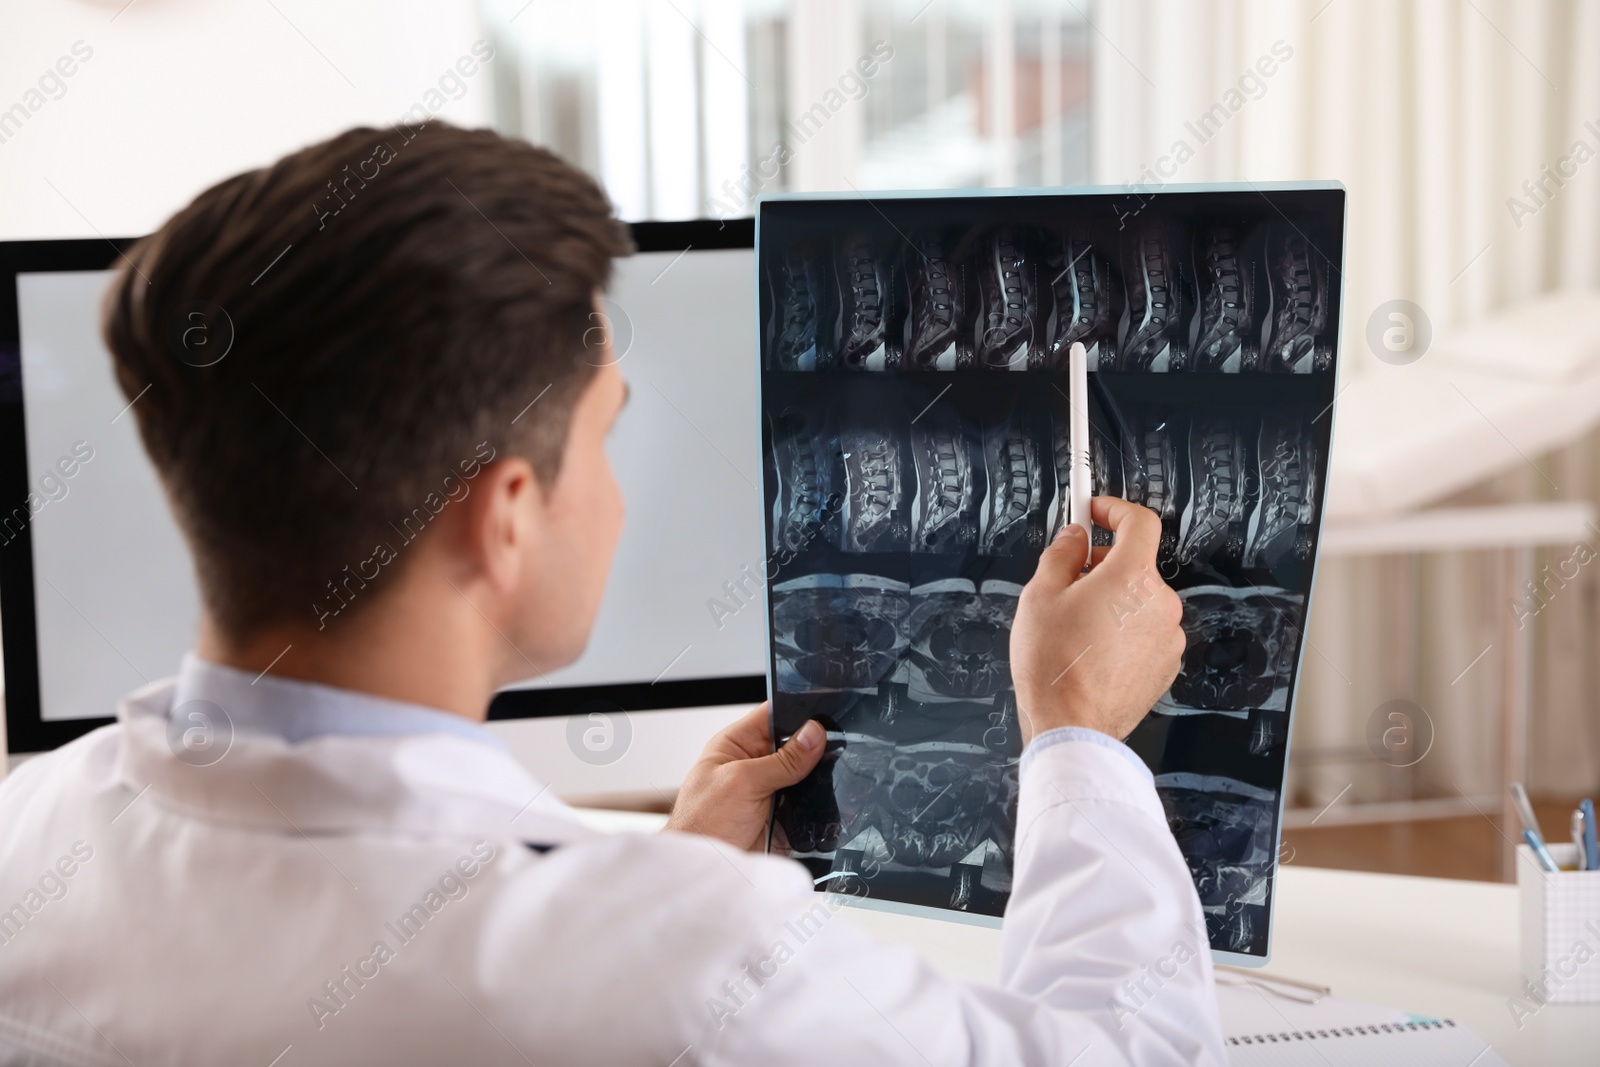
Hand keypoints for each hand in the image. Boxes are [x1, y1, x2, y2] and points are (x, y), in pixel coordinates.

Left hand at [664, 703, 825, 850]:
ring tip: (826, 779)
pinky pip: (807, 802)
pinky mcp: (780, 814)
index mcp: (737, 744)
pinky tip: (826, 802)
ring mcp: (768, 790)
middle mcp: (753, 764)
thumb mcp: (743, 782)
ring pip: (804, 774)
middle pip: (794, 745)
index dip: (798, 711)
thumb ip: (782, 760)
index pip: (773, 715)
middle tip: (832, 750)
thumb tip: (813, 734)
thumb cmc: (702, 824)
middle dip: (813, 747)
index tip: (824, 715)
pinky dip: (818, 802)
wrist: (706, 869)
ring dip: (817, 777)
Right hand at [1010, 496, 1184, 744]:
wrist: (1072, 726)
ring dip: (1114, 601)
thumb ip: (1061, 555)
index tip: (1096, 511)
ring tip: (1077, 626)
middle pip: (1136, 565)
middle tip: (1070, 579)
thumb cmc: (1054, 665)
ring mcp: (1168, 636)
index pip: (1140, 522)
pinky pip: (1146, 631)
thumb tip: (1074, 538)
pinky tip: (1093, 650)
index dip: (1115, 510)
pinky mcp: (1166, 664)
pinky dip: (1124, 630)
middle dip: (1104, 565)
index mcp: (1132, 577)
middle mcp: (1160, 603)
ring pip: (1140, 601)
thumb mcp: (1040, 596)